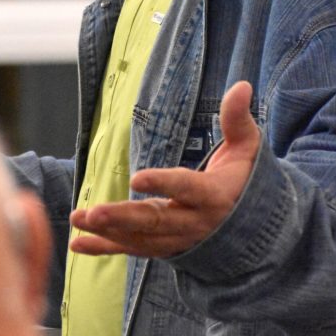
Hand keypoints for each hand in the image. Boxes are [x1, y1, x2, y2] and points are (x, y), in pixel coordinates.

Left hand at [69, 80, 259, 257]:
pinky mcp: (165, 247)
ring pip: (140, 238)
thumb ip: (238, 119)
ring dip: (107, 231)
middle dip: (122, 217)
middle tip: (93, 211)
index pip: (186, 189)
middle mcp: (194, 222)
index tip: (138, 178)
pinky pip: (133, 250)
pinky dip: (105, 248)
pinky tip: (78, 243)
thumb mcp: (248, 148)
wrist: (257, 228)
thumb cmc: (247, 179)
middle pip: (155, 221)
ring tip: (79, 219)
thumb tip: (242, 86)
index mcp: (214, 196)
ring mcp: (178, 239)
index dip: (163, 184)